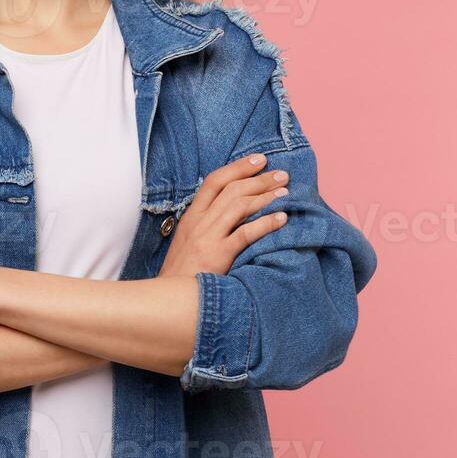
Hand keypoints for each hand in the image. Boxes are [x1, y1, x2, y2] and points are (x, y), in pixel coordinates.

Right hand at [159, 153, 289, 278]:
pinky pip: (246, 233)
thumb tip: (232, 211)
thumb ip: (205, 224)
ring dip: (265, 196)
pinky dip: (266, 223)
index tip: (259, 160)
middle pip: (231, 189)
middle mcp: (199, 221)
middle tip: (282, 174)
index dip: (238, 167)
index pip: (214, 181)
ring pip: (239, 206)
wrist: (170, 298)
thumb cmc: (182, 273)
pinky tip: (282, 219)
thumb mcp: (187, 241)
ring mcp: (208, 237)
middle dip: (259, 179)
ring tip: (286, 193)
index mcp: (191, 216)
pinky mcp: (218, 255)